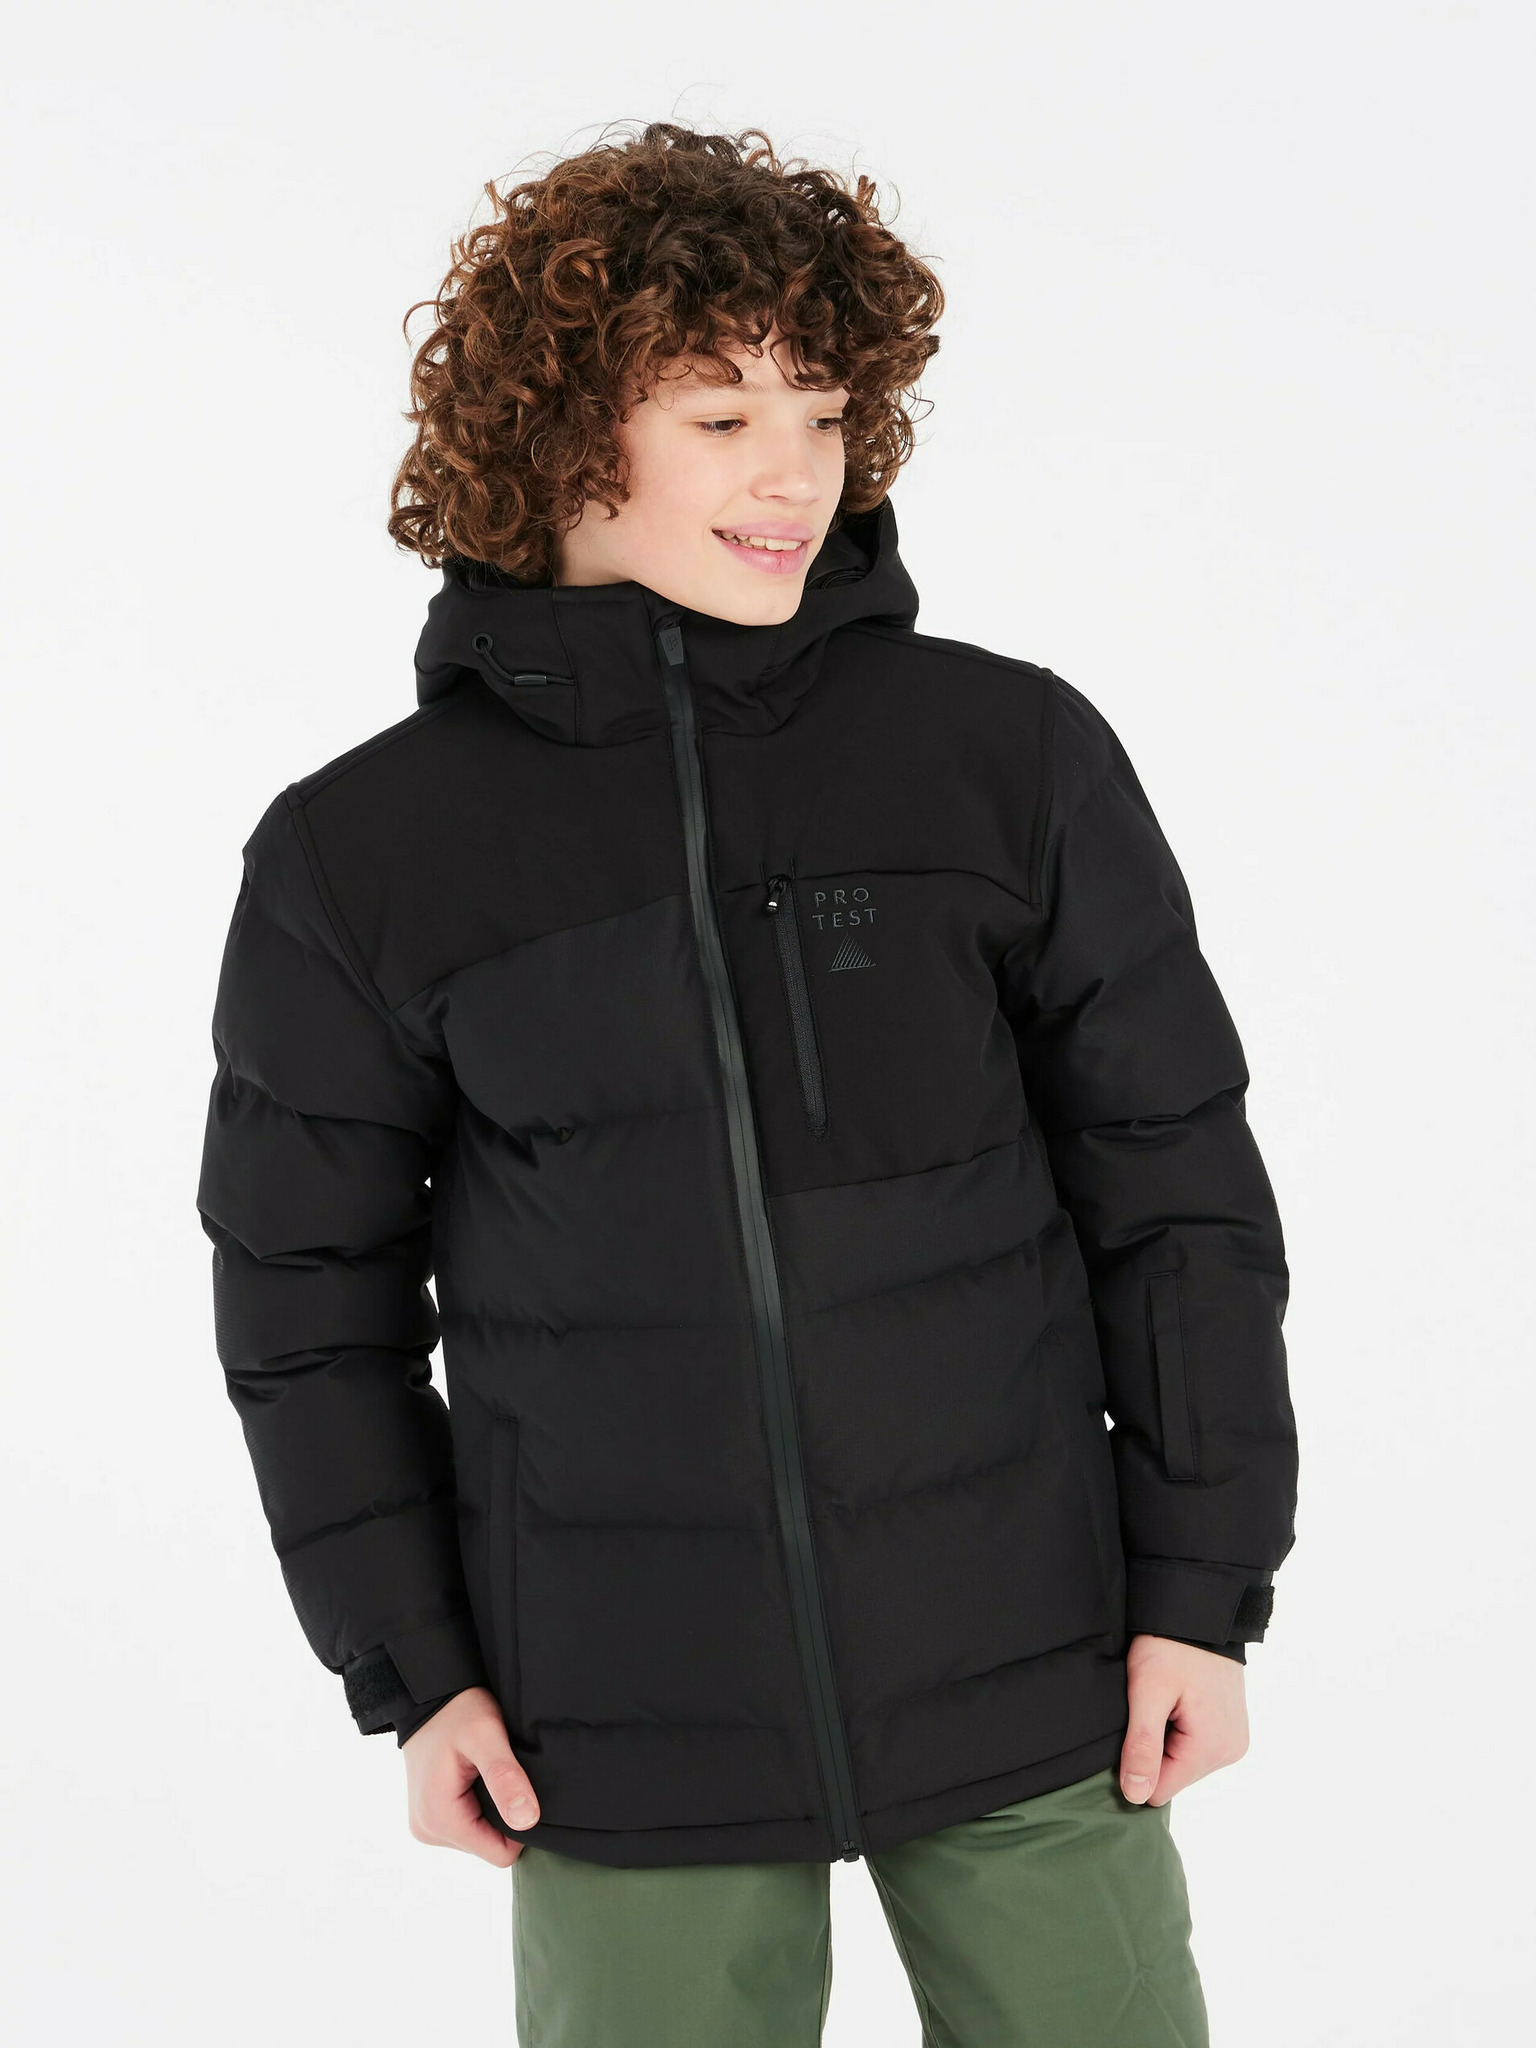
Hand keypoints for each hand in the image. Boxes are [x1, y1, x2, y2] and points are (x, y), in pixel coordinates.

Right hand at [401, 1685, 539, 1865]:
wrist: (429, 1696)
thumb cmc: (458, 1710)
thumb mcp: (486, 1736)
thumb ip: (505, 1778)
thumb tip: (527, 1820)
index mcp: (439, 1818)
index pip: (499, 1853)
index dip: (520, 1825)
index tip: (521, 1788)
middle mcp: (427, 1830)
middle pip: (489, 1846)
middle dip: (504, 1815)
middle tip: (505, 1774)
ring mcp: (426, 1825)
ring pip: (480, 1837)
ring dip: (492, 1809)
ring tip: (489, 1772)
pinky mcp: (430, 1817)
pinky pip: (468, 1826)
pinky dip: (480, 1805)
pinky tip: (478, 1778)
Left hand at [1118, 1634, 1248, 1806]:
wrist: (1197, 1610)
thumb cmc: (1170, 1646)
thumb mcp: (1147, 1692)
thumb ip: (1142, 1745)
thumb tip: (1136, 1795)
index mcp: (1212, 1748)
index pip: (1160, 1790)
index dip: (1135, 1766)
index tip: (1127, 1730)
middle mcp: (1230, 1750)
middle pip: (1173, 1776)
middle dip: (1152, 1749)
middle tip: (1147, 1708)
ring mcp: (1234, 1739)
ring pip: (1182, 1762)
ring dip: (1165, 1738)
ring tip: (1163, 1701)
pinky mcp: (1230, 1728)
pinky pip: (1195, 1746)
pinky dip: (1178, 1730)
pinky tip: (1175, 1701)